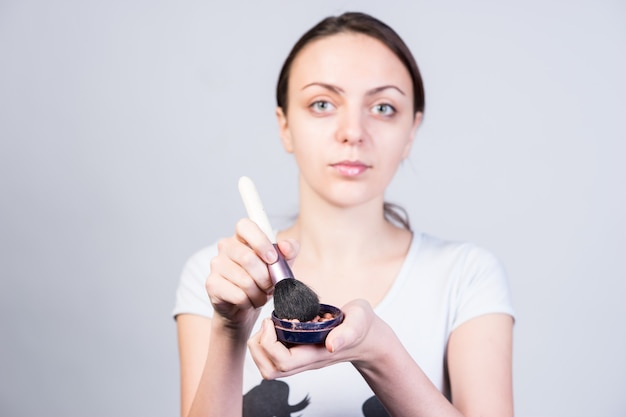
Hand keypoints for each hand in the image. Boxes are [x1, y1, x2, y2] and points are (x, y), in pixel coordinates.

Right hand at [205, 218, 298, 334]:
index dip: (261, 242)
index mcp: (242, 236)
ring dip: (259, 293)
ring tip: (260, 295)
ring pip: (244, 280)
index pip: (245, 226)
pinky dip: (249, 302)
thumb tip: (285, 246)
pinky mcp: (211, 284)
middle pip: (248, 258)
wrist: (245, 306)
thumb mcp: (281, 264)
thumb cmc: (262, 280)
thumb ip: (289, 251)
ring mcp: (216, 264)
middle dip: (266, 277)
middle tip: (270, 286)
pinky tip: (248, 301)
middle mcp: (225, 246)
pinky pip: (238, 295)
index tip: (273, 258)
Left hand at [248, 299, 388, 378]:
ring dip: (260, 345)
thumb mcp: (359, 322)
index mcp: (317, 355)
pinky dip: (265, 340)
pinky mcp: (298, 351)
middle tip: (268, 323)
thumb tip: (332, 345)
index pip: (283, 362)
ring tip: (270, 323)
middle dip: (258, 346)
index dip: (269, 342)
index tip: (273, 320)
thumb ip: (347, 332)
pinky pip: (272, 355)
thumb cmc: (362, 327)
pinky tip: (276, 323)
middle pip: (269, 370)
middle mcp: (305, 360)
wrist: (368, 337)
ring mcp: (301, 358)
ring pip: (268, 366)